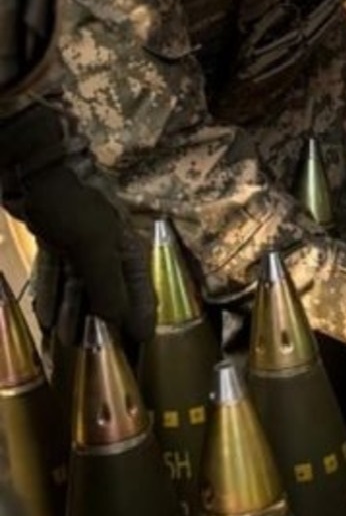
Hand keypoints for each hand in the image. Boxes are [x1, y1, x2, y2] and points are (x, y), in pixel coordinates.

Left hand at [0, 106, 155, 341]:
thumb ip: (107, 286)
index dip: (142, 322)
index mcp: (129, 249)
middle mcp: (110, 249)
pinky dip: (53, 295)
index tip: (140, 351)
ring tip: (66, 342)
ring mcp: (81, 244)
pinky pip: (56, 274)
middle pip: (109, 294)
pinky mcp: (55, 238)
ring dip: (73, 314)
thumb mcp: (94, 247)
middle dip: (101, 324)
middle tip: (94, 354)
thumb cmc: (72, 202)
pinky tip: (46, 317)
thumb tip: (120, 323)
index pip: (142, 294)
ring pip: (79, 286)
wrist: (32, 161)